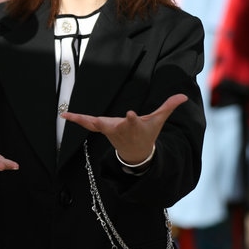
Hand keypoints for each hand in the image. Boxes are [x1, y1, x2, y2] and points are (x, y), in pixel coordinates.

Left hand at [61, 93, 188, 164]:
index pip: (133, 121)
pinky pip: (87, 124)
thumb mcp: (158, 120)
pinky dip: (77, 119)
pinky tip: (64, 115)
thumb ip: (169, 106)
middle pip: (111, 124)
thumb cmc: (147, 133)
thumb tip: (184, 96)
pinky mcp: (101, 128)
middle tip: (95, 120)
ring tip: (67, 114)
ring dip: (82, 120)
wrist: (136, 152)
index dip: (131, 118)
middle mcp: (119, 128)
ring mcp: (108, 129)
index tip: (130, 113)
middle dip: (104, 122)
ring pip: (94, 125)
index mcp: (134, 125)